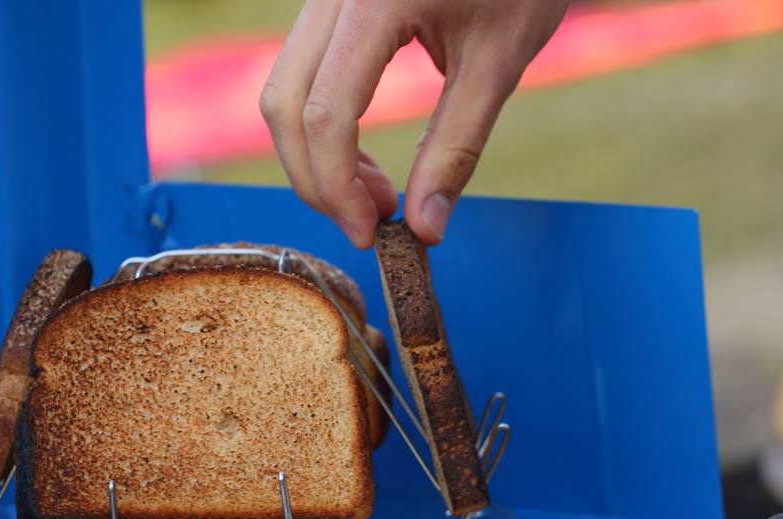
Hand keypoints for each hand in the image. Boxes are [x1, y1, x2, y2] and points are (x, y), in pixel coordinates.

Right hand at [260, 0, 567, 247]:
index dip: (337, 187)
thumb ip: (455, 148)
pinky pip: (301, 71)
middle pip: (283, 103)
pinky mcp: (330, 3)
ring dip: (315, 155)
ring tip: (376, 190)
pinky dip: (321, 124)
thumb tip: (424, 228)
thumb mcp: (500, 64)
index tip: (371, 232)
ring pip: (281, 89)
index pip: (326, 112)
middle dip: (316, 178)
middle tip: (371, 220)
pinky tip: (363, 155)